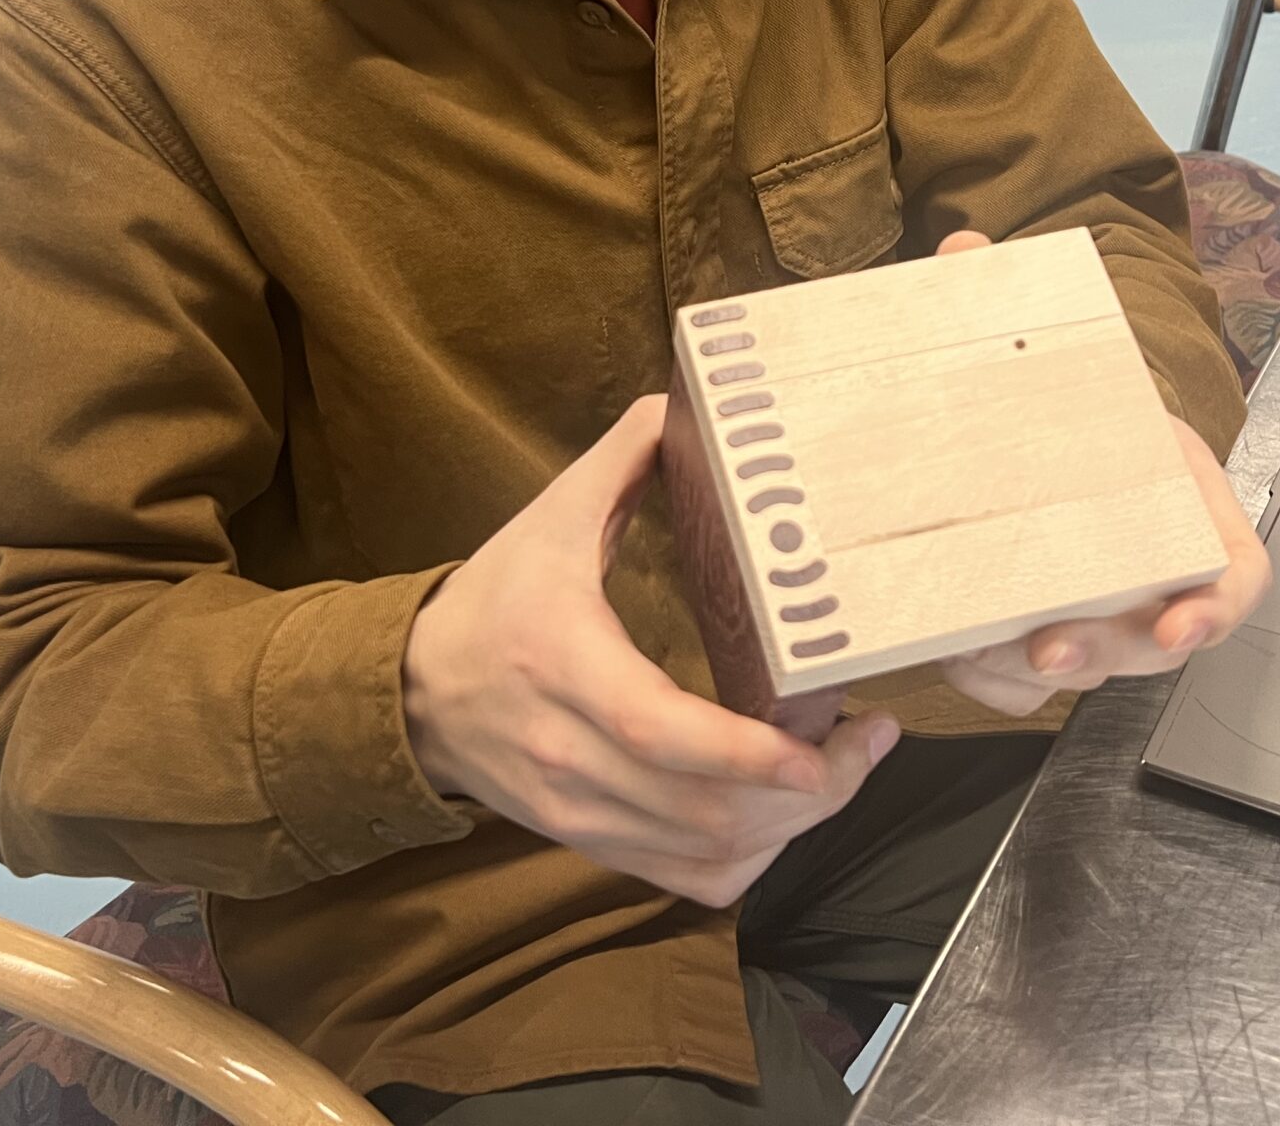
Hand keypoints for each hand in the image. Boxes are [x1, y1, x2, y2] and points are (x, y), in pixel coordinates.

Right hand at [401, 395, 901, 906]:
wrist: (410, 694)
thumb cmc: (493, 602)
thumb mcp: (549, 518)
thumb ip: (623, 460)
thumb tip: (685, 398)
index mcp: (565, 668)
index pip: (661, 733)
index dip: (753, 754)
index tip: (828, 738)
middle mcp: (572, 758)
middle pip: (707, 811)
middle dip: (810, 792)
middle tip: (870, 740)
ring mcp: (581, 815)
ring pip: (707, 856)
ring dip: (792, 828)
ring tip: (844, 768)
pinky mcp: (591, 845)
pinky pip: (689, 881)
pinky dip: (750, 858)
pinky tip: (783, 812)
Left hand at [924, 229, 1272, 717]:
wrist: (1052, 430)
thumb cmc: (1084, 405)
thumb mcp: (1067, 351)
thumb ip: (1017, 300)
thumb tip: (963, 247)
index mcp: (1188, 511)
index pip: (1232, 577)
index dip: (1215, 609)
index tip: (1181, 626)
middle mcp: (1153, 574)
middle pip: (1150, 642)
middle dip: (1103, 654)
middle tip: (1048, 648)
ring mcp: (1101, 612)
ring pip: (1083, 669)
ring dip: (1032, 675)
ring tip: (977, 653)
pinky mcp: (1043, 631)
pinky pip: (1027, 677)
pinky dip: (993, 676)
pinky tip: (956, 655)